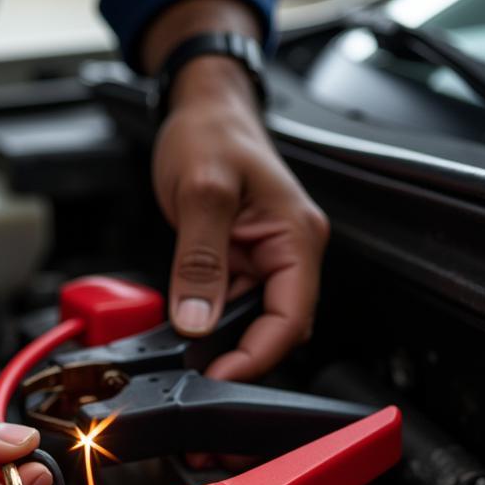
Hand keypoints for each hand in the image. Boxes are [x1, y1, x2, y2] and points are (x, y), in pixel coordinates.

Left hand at [152, 56, 328, 380]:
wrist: (200, 109)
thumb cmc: (211, 132)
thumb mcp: (202, 192)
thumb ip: (200, 260)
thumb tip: (196, 319)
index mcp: (297, 236)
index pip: (291, 317)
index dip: (257, 355)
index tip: (220, 375)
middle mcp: (289, 251)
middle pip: (277, 328)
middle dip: (242, 356)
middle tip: (199, 375)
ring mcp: (266, 258)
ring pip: (253, 322)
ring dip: (224, 342)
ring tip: (188, 356)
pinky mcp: (241, 261)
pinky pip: (231, 305)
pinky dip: (210, 322)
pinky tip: (187, 328)